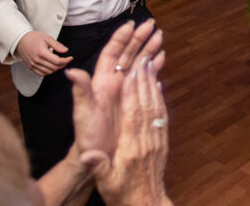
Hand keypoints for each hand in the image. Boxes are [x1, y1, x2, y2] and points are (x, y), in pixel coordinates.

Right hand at [17, 30, 72, 75]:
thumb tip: (66, 50)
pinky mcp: (31, 67)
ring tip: (60, 63)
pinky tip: (52, 66)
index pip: (57, 61)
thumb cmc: (34, 38)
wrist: (21, 40)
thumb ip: (57, 45)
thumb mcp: (47, 38)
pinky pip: (42, 73)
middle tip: (67, 60)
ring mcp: (33, 65)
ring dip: (56, 69)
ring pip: (49, 72)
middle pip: (54, 67)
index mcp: (42, 52)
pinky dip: (49, 72)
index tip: (70, 58)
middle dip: (63, 65)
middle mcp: (37, 60)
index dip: (66, 61)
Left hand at [66, 19, 163, 160]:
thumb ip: (80, 91)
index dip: (121, 38)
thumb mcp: (83, 113)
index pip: (111, 53)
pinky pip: (145, 79)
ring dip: (148, 49)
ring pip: (138, 63)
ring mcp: (125, 90)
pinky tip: (161, 59)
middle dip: (139, 38)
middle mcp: (114, 82)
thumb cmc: (87, 136)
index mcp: (101, 82)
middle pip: (127, 54)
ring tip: (160, 37)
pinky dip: (154, 67)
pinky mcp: (134, 99)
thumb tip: (71, 71)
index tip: (131, 25)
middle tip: (152, 25)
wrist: (98, 156)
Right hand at [81, 56, 169, 205]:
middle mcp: (147, 140)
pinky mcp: (162, 142)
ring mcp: (157, 140)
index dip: (134, 91)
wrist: (146, 204)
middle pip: (147, 105)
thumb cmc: (123, 194)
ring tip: (153, 64)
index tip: (133, 72)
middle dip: (146, 80)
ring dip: (154, 85)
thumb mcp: (107, 182)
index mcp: (132, 147)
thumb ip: (99, 166)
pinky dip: (160, 98)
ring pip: (156, 107)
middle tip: (145, 57)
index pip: (134, 113)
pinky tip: (158, 87)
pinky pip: (162, 115)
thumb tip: (87, 155)